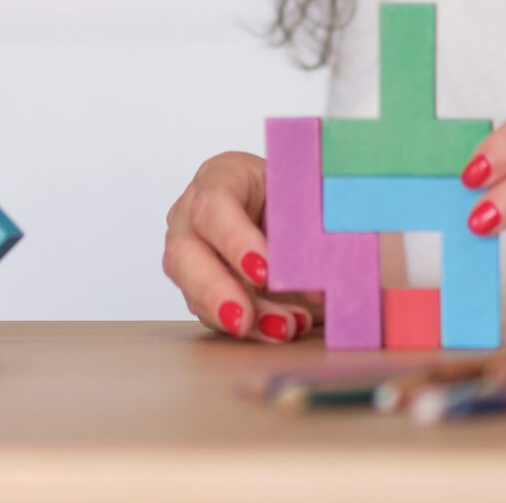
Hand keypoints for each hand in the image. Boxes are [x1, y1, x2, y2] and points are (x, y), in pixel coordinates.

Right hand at [160, 151, 320, 342]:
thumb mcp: (308, 200)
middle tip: (244, 318)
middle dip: (216, 290)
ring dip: (238, 315)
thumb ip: (312, 234)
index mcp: (222, 176)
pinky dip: (247, 327)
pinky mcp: (198, 284)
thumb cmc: (297, 197)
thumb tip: (320, 283)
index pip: (214, 205)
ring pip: (192, 288)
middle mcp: (194, 212)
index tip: (265, 273)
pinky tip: (281, 328)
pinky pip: (211, 312)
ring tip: (282, 329)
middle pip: (184, 251)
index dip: (236, 240)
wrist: (294, 212)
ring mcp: (191, 249)